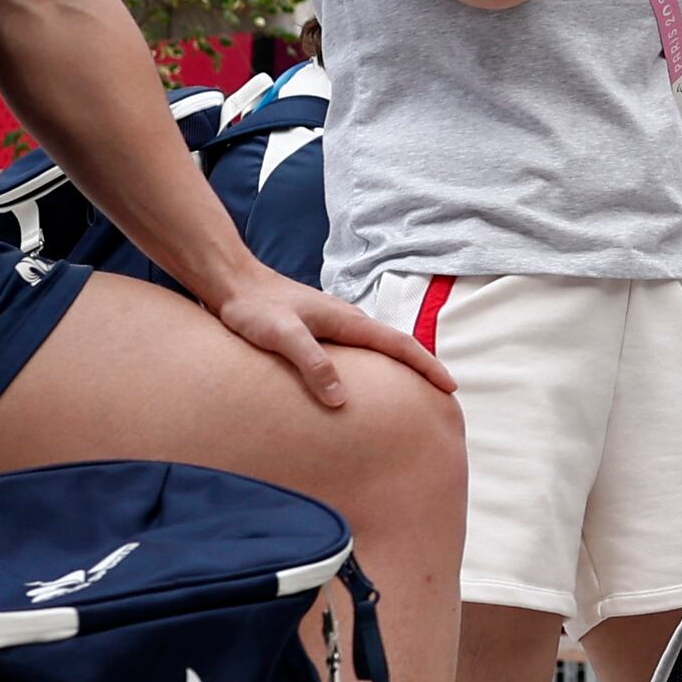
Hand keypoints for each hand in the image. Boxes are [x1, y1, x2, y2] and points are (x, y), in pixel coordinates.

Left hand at [215, 276, 458, 410]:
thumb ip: (311, 363)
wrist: (231, 283)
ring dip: (399, 367)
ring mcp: (333, 326)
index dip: (427, 366)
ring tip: (411, 392)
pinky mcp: (318, 331)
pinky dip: (373, 366)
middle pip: (395, 346)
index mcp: (347, 321)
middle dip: (422, 367)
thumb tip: (340, 398)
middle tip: (441, 394)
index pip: (399, 345)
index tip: (450, 386)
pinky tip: (362, 382)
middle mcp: (346, 321)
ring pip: (377, 349)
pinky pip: (357, 351)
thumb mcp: (281, 336)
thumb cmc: (253, 307)